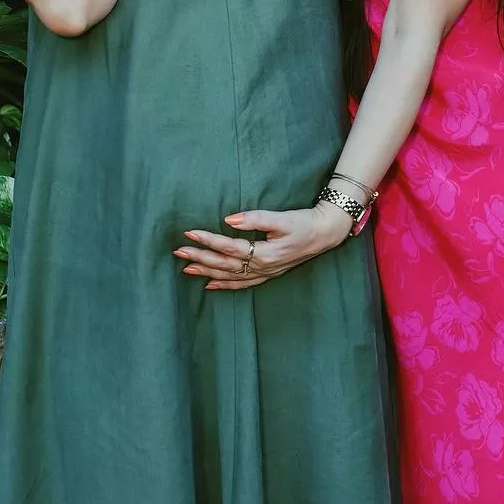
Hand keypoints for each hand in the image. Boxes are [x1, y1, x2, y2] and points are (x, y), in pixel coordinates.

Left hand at [175, 203, 353, 290]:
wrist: (325, 234)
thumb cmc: (304, 222)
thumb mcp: (282, 218)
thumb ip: (255, 218)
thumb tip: (228, 219)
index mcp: (264, 253)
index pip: (228, 247)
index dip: (207, 240)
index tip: (188, 233)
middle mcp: (262, 267)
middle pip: (224, 264)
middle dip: (200, 259)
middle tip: (178, 252)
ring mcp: (265, 273)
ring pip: (230, 276)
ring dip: (207, 272)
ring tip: (186, 269)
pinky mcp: (268, 273)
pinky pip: (242, 284)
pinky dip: (225, 285)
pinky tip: (210, 285)